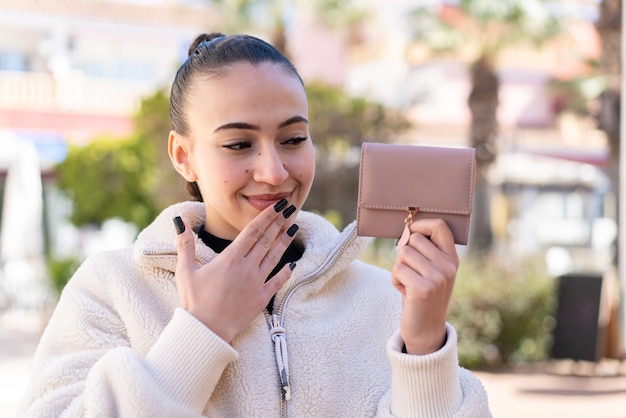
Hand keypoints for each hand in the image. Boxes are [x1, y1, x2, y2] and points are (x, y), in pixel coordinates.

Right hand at [173, 201, 297, 342]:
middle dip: (279, 223)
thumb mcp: (185, 270)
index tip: (277, 206)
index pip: (253, 231)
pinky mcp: (261, 298)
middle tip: (290, 209)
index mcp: (230, 258)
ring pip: (275, 257)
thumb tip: (179, 221)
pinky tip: (293, 263)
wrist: (205, 331)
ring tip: (294, 227)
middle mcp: (246, 268)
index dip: (266, 216)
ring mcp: (256, 283)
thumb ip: (185, 244)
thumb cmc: (193, 301)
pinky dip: (286, 271)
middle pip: (266, 240)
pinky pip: (277, 281)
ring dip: (285, 241)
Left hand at [391, 218, 458, 354]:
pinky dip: (395, 280)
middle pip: (414, 239)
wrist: (426, 331)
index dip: (421, 224)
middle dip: (404, 253)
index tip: (410, 231)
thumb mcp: (431, 272)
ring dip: (399, 268)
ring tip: (408, 283)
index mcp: (452, 259)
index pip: (439, 226)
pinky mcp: (423, 288)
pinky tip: (405, 292)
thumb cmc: (422, 296)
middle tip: (410, 272)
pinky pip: (397, 269)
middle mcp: (448, 266)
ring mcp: (437, 277)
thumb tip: (407, 230)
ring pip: (403, 253)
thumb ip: (423, 251)